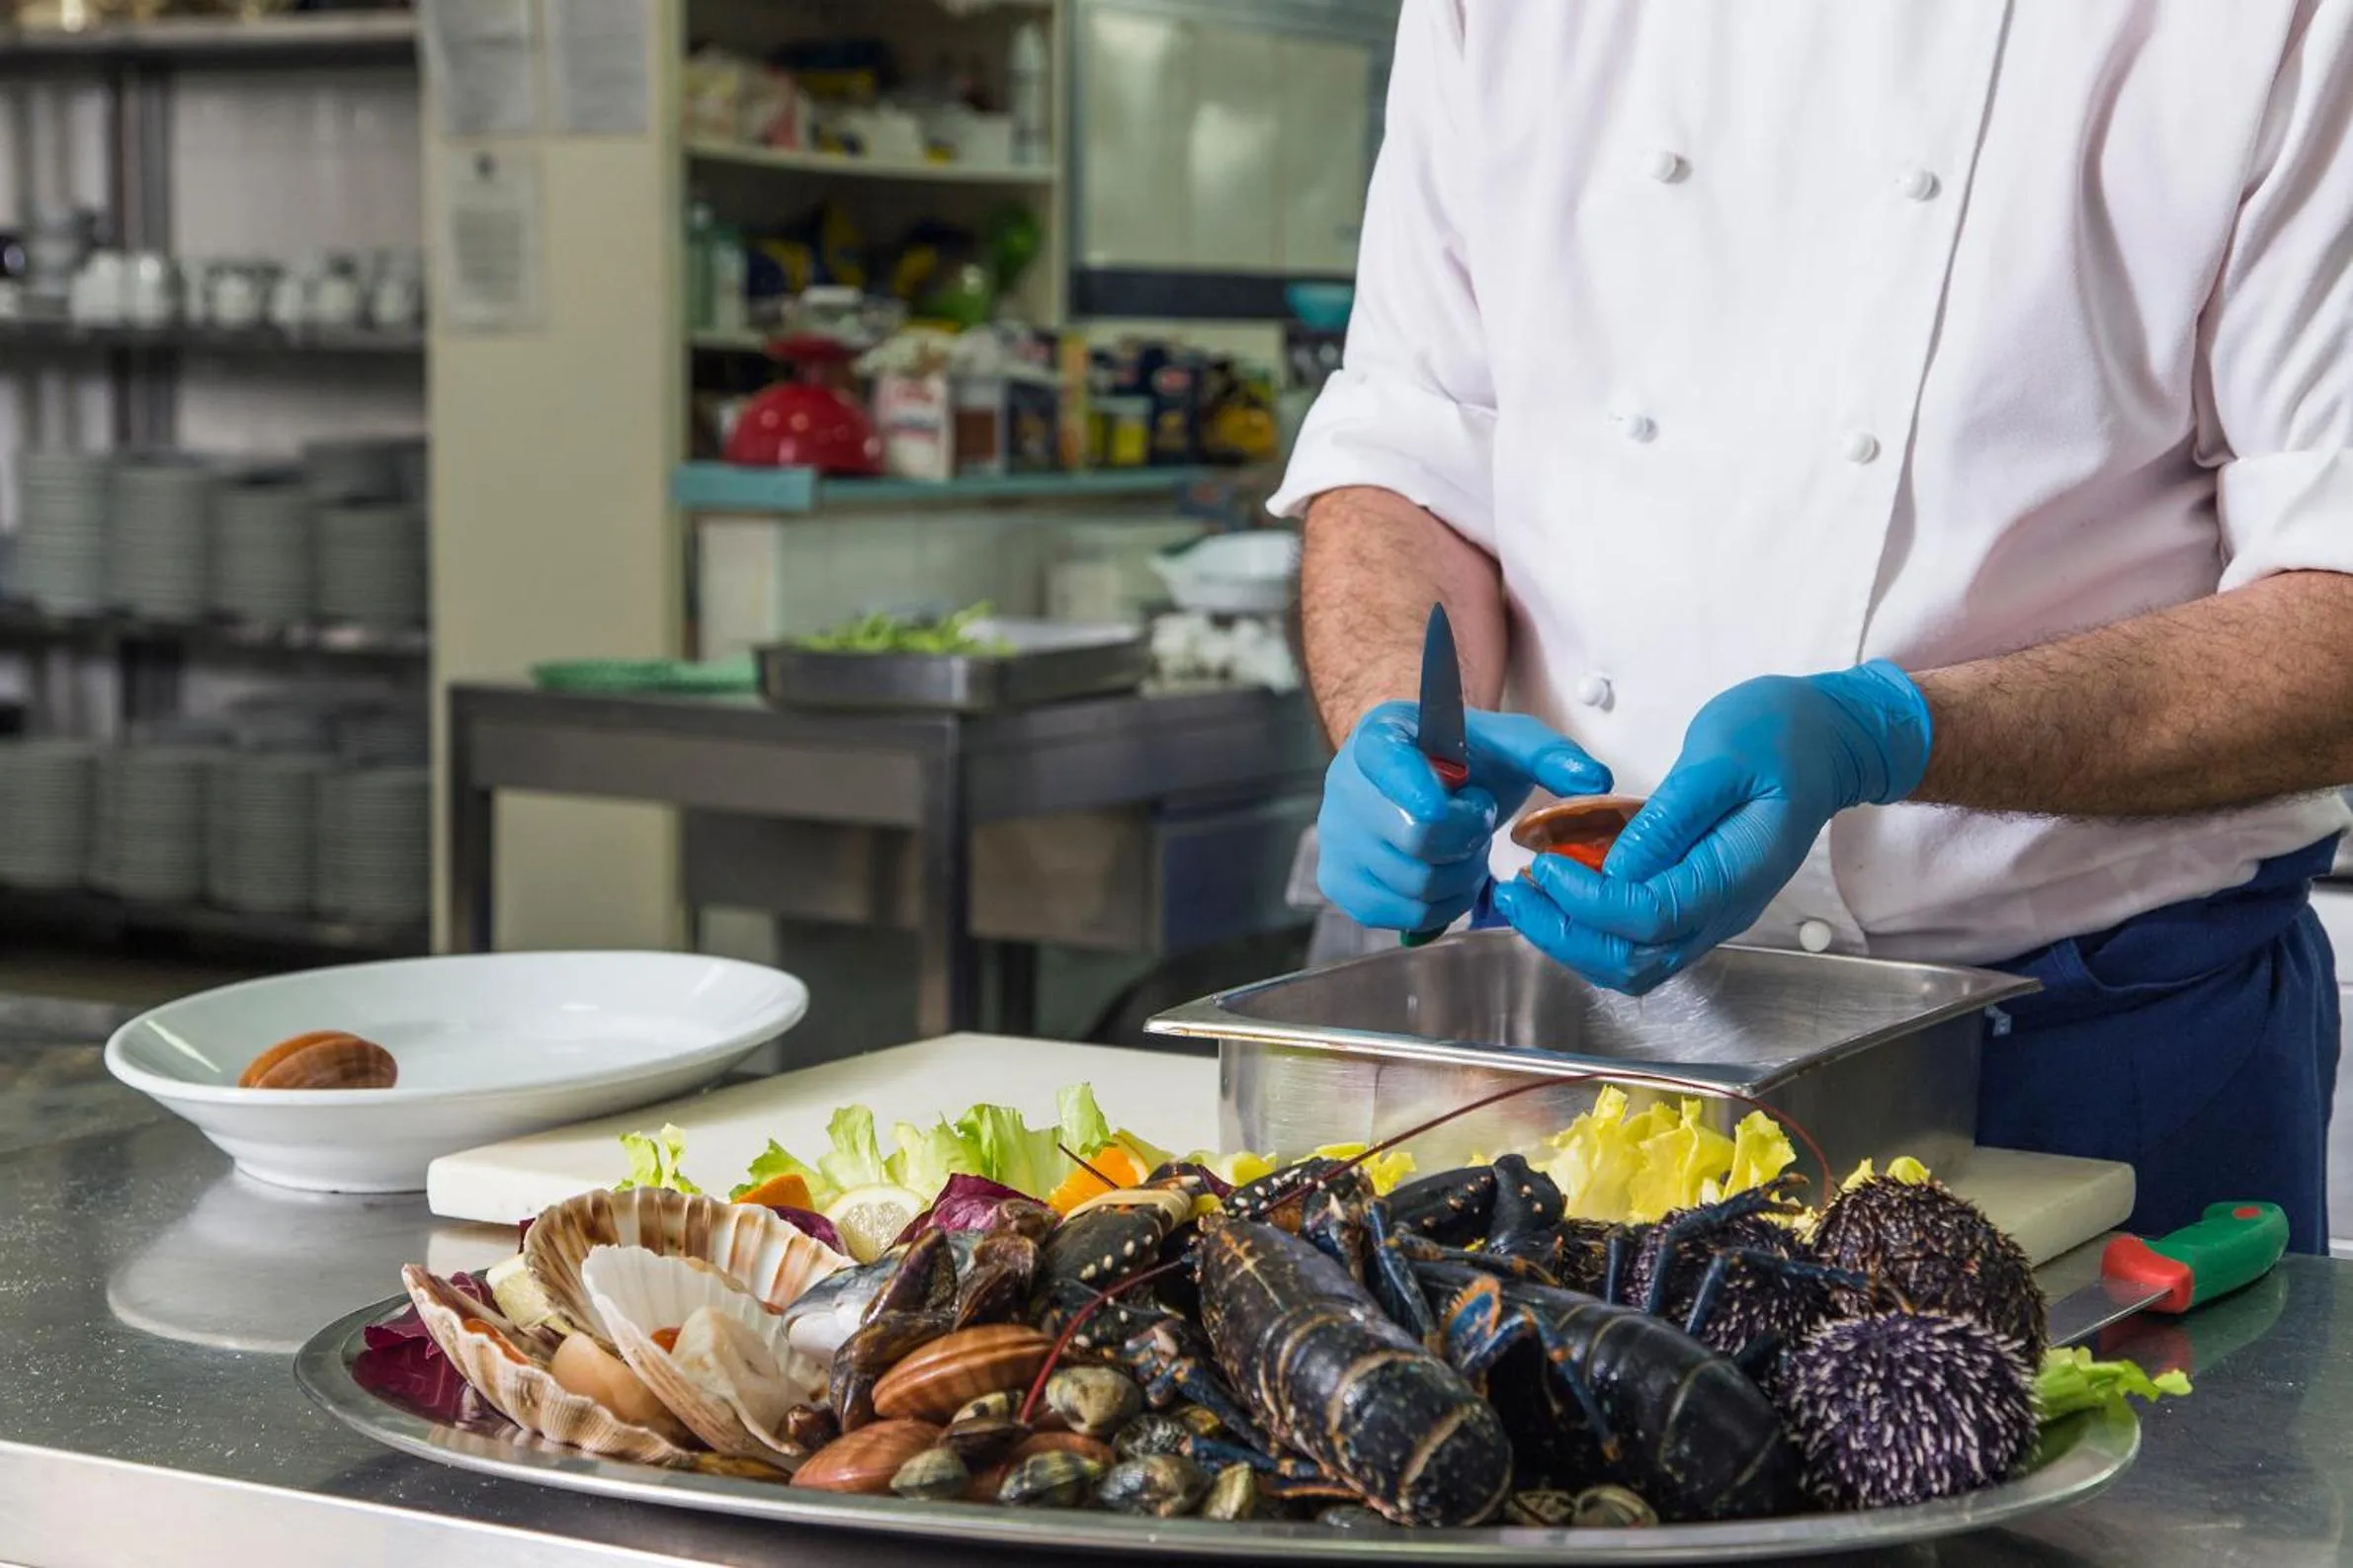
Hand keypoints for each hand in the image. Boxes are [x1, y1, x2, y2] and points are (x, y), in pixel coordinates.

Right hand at [1317, 700, 1610, 933]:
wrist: (1421, 776)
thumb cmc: (1463, 760)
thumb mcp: (1507, 744)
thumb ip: (1551, 755)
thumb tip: (1595, 780)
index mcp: (1377, 737)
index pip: (1388, 766)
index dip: (1422, 791)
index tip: (1455, 806)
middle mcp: (1342, 785)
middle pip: (1411, 838)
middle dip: (1464, 839)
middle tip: (1476, 822)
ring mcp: (1335, 838)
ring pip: (1410, 883)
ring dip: (1456, 875)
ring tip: (1460, 847)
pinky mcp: (1340, 883)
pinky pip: (1398, 914)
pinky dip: (1436, 904)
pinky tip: (1443, 873)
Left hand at [1491, 661, 1930, 990]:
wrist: (1825, 742)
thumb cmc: (1778, 734)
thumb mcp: (1718, 756)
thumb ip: (1668, 819)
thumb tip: (1615, 869)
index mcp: (1736, 874)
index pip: (1650, 917)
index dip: (1589, 902)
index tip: (1543, 868)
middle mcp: (1725, 910)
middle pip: (1636, 960)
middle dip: (1566, 937)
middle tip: (1515, 896)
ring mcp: (1714, 913)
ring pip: (1635, 963)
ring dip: (1574, 941)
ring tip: (1527, 899)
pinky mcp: (1698, 902)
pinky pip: (1641, 940)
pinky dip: (1593, 929)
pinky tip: (1560, 894)